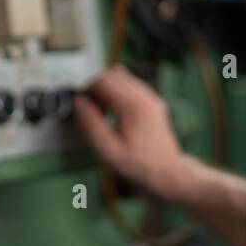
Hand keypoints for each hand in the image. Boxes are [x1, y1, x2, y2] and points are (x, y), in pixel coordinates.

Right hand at [74, 64, 193, 200]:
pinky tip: (113, 112)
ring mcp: (151, 96)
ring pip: (121, 77)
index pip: (103, 80)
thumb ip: (91, 125)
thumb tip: (78, 102)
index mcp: (133, 106)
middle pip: (111, 74)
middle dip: (94, 87)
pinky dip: (116, 92)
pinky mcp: (152, 100)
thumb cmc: (138, 165)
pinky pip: (130, 85)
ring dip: (105, 89)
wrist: (168, 172)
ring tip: (100, 112)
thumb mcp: (108, 151)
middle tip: (87, 108)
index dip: (85, 87)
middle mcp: (145, 96)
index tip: (77, 101)